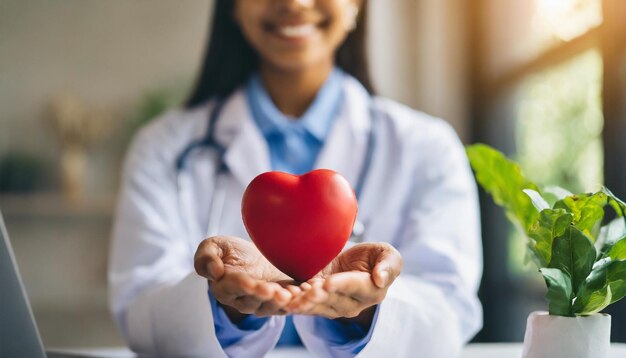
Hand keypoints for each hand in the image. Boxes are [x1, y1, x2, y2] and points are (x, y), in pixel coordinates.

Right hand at [194, 236, 295, 320]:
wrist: (256, 255)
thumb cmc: (232, 251)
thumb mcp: (215, 246)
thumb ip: (206, 257)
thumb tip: (214, 273)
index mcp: (225, 287)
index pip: (234, 288)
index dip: (245, 286)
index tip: (254, 283)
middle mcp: (243, 300)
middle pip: (255, 301)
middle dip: (267, 297)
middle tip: (279, 292)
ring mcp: (262, 303)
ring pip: (272, 307)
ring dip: (283, 302)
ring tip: (293, 293)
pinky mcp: (279, 302)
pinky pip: (287, 306)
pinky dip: (296, 301)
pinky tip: (304, 292)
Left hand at [285, 242, 401, 326]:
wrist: (354, 264)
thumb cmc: (374, 257)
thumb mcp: (386, 254)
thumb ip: (389, 265)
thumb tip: (381, 280)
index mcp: (370, 290)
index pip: (353, 287)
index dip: (340, 285)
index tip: (327, 282)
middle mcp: (352, 303)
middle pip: (332, 300)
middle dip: (317, 296)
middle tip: (304, 291)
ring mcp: (334, 306)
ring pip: (317, 306)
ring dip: (303, 303)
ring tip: (291, 300)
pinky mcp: (318, 303)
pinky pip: (306, 305)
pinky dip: (295, 302)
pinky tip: (285, 298)